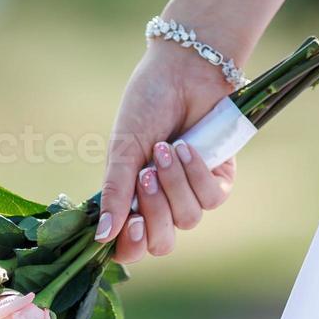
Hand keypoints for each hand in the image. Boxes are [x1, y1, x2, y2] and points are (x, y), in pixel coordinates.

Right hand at [96, 42, 237, 262]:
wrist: (182, 72)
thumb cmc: (145, 107)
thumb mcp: (122, 151)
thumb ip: (114, 194)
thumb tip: (100, 237)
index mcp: (132, 202)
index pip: (131, 247)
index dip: (131, 246)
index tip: (130, 225)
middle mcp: (161, 204)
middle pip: (162, 243)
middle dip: (154, 214)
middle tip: (145, 177)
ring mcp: (190, 194)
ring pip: (187, 219)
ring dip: (174, 184)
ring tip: (165, 149)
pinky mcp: (218, 180)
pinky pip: (212, 198)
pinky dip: (197, 173)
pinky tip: (187, 147)